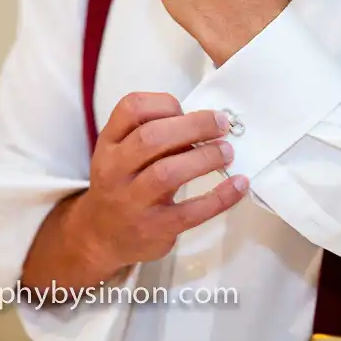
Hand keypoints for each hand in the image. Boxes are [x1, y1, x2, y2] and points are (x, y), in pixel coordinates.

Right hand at [71, 92, 247, 276]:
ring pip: (167, 173)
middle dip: (193, 126)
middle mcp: (115, 170)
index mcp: (109, 143)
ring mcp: (133, 202)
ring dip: (204, 158)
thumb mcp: (122, 154)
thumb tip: (204, 123)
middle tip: (221, 125)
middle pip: (151, 138)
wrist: (102, 237)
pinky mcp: (155, 228)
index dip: (164, 103)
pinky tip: (238, 185)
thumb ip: (152, 135)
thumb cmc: (121, 184)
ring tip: (227, 152)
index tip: (186, 110)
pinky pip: (191, 212)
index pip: (131, 108)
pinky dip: (220, 197)